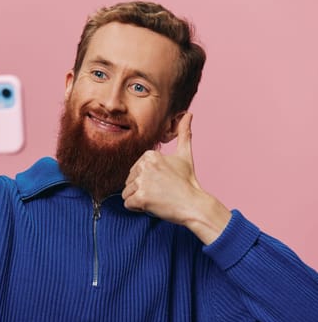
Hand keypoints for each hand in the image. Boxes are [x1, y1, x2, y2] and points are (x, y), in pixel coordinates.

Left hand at [122, 113, 230, 243]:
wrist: (194, 204)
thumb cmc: (188, 181)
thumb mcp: (185, 155)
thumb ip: (184, 134)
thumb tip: (188, 114)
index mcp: (150, 155)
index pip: (134, 170)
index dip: (146, 180)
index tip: (162, 182)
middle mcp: (144, 165)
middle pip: (129, 181)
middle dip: (141, 189)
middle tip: (161, 192)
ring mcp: (142, 181)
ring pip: (127, 193)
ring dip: (139, 199)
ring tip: (157, 198)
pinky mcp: (141, 197)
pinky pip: (128, 204)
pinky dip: (138, 207)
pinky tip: (153, 205)